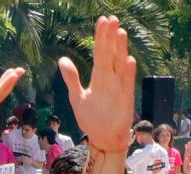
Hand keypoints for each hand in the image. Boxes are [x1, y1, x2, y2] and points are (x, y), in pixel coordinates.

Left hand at [60, 17, 136, 151]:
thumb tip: (62, 60)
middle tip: (112, 19)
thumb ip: (71, 79)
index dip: (101, 37)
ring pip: (120, 63)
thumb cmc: (91, 118)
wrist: (103, 137)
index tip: (102, 20)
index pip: (100, 51)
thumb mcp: (77, 97)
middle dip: (110, 36)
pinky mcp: (125, 97)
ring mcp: (119, 86)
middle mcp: (110, 77)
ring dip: (120, 49)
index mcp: (99, 76)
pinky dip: (127, 72)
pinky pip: (127, 83)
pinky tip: (128, 60)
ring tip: (120, 32)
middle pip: (110, 53)